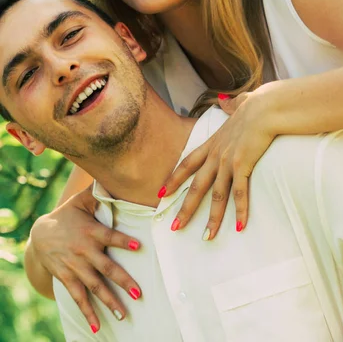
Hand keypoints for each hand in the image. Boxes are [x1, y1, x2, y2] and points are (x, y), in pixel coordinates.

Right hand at [29, 187, 141, 332]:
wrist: (41, 234)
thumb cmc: (70, 214)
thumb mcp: (82, 201)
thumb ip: (100, 193)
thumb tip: (118, 178)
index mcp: (91, 231)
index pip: (108, 236)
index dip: (122, 240)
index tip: (138, 245)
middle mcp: (84, 251)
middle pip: (105, 268)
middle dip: (122, 280)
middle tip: (138, 292)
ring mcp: (75, 267)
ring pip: (94, 286)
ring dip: (109, 301)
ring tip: (123, 314)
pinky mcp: (68, 278)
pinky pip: (79, 297)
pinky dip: (88, 313)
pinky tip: (98, 327)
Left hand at [160, 89, 275, 238]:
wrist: (267, 107)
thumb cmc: (258, 105)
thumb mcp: (240, 104)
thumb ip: (231, 106)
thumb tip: (226, 102)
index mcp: (214, 141)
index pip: (188, 163)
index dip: (174, 179)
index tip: (162, 193)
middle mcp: (217, 154)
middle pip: (197, 185)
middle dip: (185, 208)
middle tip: (175, 227)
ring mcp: (228, 160)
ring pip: (216, 195)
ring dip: (212, 218)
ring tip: (207, 237)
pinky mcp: (243, 165)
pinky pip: (240, 193)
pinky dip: (239, 211)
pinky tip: (239, 226)